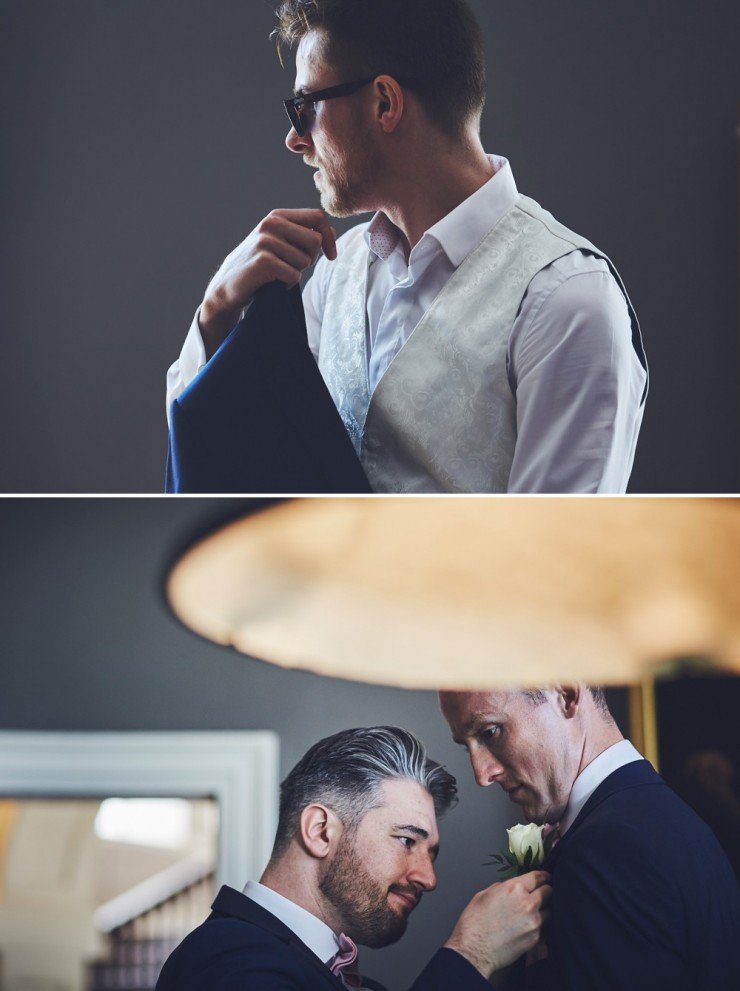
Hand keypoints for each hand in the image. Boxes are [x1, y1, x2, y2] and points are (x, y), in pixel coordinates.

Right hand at [199, 208, 336, 357]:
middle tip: (293, 267)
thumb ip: (304, 236)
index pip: (317, 217)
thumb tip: (332, 231)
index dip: (330, 238)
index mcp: (277, 216)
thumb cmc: (261, 266)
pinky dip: (286, 285)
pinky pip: (293, 276)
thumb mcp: (282, 245)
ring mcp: (265, 241)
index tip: (331, 256)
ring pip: (305, 261)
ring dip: (295, 273)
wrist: (228, 285)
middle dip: (311, 259)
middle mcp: (271, 223)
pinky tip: (271, 283)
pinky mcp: (263, 261)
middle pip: (315, 241)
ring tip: (276, 274)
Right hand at [443, 870, 550, 978]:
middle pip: (548, 892)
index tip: (546, 877)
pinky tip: (529, 927)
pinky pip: (544, 928)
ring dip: (544, 910)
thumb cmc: (474, 922)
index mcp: (513, 889)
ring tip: (534, 913)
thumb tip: (512, 888)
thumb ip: (502, 888)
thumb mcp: (484, 894)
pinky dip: (539, 926)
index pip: (537, 877)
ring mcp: (534, 922)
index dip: (543, 876)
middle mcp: (527, 903)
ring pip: (549, 910)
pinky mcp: (535, 939)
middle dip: (545, 891)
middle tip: (541, 894)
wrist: (474, 950)